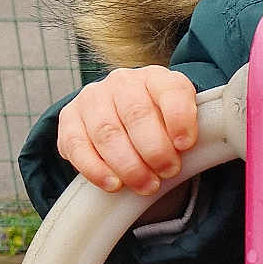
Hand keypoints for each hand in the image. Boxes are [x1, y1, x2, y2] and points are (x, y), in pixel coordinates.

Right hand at [56, 67, 198, 196]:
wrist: (123, 119)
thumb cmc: (160, 127)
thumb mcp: (181, 124)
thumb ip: (189, 132)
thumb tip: (193, 152)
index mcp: (156, 78)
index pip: (170, 90)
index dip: (179, 117)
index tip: (185, 145)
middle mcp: (122, 82)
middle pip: (136, 113)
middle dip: (154, 149)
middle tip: (167, 172)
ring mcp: (93, 98)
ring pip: (106, 131)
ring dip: (128, 164)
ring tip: (145, 185)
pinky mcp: (69, 118)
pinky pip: (76, 144)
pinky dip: (95, 168)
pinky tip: (113, 184)